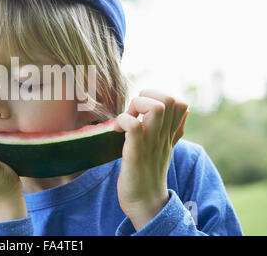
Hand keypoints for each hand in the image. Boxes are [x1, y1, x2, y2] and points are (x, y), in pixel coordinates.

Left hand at [114, 89, 188, 230]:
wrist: (145, 205)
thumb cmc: (150, 175)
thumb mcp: (166, 149)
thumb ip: (174, 130)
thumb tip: (185, 111)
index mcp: (169, 134)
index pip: (180, 103)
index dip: (159, 97)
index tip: (142, 112)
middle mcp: (163, 136)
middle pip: (169, 99)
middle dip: (146, 97)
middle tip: (132, 113)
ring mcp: (151, 144)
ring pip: (156, 108)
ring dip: (136, 106)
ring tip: (126, 120)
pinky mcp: (136, 153)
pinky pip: (134, 126)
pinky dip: (123, 120)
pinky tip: (117, 130)